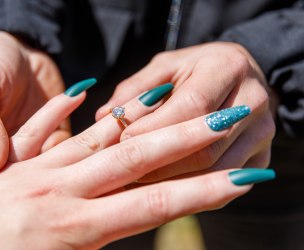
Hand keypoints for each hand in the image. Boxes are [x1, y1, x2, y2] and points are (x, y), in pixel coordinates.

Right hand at [0, 30, 67, 177]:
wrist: (16, 48)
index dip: (0, 186)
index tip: (19, 156)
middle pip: (20, 184)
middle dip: (39, 155)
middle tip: (51, 118)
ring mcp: (28, 156)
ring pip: (50, 171)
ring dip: (66, 141)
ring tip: (71, 97)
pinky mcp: (53, 144)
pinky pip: (71, 151)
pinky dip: (79, 130)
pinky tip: (77, 96)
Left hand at [0, 87, 272, 248]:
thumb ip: (95, 245)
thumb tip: (132, 224)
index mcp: (76, 228)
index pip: (154, 204)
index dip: (201, 192)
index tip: (238, 179)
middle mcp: (64, 190)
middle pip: (137, 158)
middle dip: (186, 138)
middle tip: (226, 118)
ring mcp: (40, 168)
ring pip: (98, 138)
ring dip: (138, 120)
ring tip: (174, 100)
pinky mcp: (17, 159)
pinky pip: (42, 129)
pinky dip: (60, 110)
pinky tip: (82, 92)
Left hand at [96, 42, 276, 181]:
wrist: (240, 77)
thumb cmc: (194, 70)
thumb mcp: (165, 67)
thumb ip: (136, 88)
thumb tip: (104, 116)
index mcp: (228, 67)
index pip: (192, 106)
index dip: (155, 128)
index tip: (123, 141)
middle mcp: (253, 101)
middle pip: (205, 147)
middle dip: (161, 163)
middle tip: (126, 170)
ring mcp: (263, 133)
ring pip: (216, 171)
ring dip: (174, 183)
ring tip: (140, 183)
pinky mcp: (262, 157)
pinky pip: (226, 184)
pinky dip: (194, 191)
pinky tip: (165, 190)